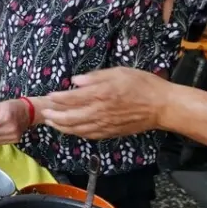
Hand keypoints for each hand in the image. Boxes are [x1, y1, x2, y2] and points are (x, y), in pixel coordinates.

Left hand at [43, 67, 169, 138]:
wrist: (162, 106)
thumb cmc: (142, 85)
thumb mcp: (119, 72)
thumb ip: (95, 77)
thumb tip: (75, 81)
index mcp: (101, 94)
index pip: (72, 98)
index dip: (58, 98)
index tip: (48, 96)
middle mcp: (99, 111)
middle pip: (69, 117)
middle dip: (54, 115)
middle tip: (44, 113)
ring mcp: (104, 124)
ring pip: (76, 129)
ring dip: (61, 127)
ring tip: (51, 122)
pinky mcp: (109, 133)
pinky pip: (88, 135)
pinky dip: (75, 133)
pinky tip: (69, 130)